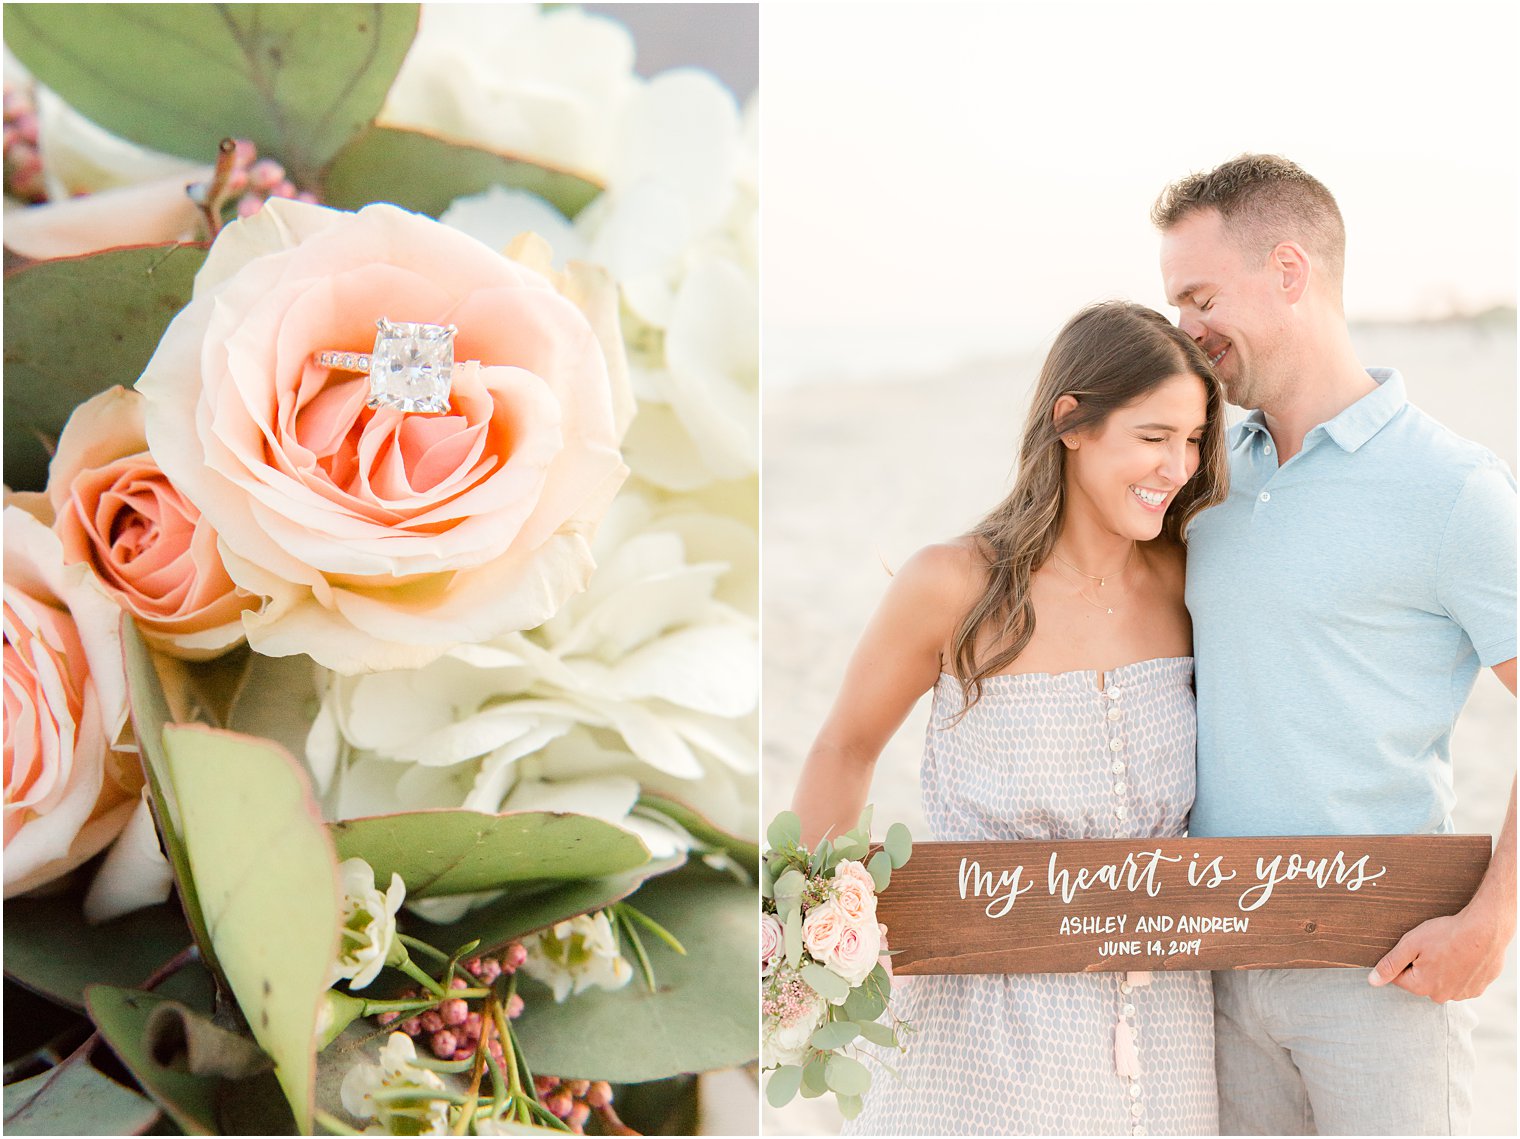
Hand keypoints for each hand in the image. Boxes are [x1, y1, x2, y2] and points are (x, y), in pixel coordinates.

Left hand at [1368, 904, 1509, 1002]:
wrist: (1485, 930)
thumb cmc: (1446, 935)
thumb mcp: (1410, 945)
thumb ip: (1390, 964)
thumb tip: (1373, 981)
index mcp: (1422, 987)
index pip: (1399, 977)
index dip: (1403, 959)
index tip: (1415, 947)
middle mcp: (1442, 996)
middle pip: (1421, 980)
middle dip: (1422, 964)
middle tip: (1434, 946)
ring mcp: (1462, 994)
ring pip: (1442, 980)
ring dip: (1442, 968)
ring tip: (1450, 949)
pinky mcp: (1478, 988)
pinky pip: (1461, 980)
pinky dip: (1460, 969)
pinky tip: (1463, 955)